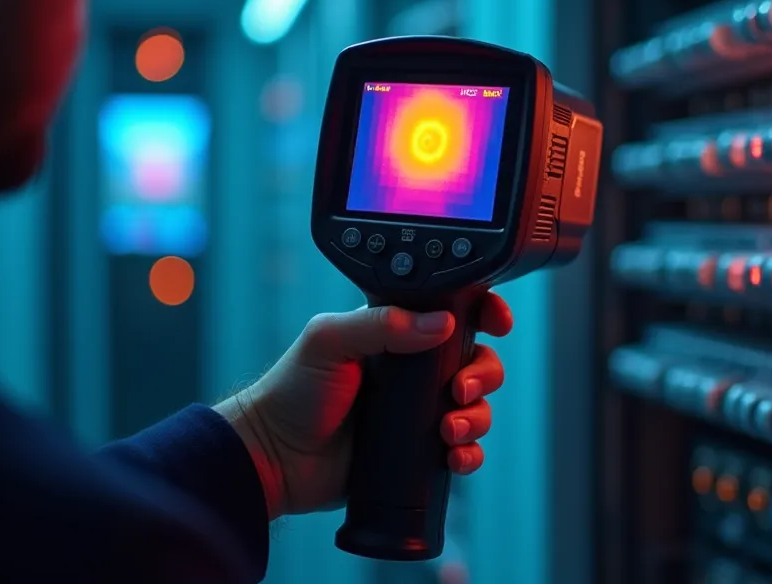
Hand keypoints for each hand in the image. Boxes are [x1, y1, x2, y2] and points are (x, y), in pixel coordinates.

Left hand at [216, 294, 512, 519]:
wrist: (274, 457)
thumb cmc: (292, 391)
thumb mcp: (330, 340)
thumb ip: (382, 323)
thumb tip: (440, 323)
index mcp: (397, 334)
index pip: (453, 314)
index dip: (483, 314)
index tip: (496, 323)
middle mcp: (415, 371)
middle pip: (477, 362)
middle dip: (483, 375)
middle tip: (458, 390)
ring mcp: (419, 412)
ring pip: (477, 408)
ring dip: (477, 417)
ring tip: (448, 430)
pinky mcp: (419, 452)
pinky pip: (463, 450)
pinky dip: (469, 453)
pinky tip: (454, 456)